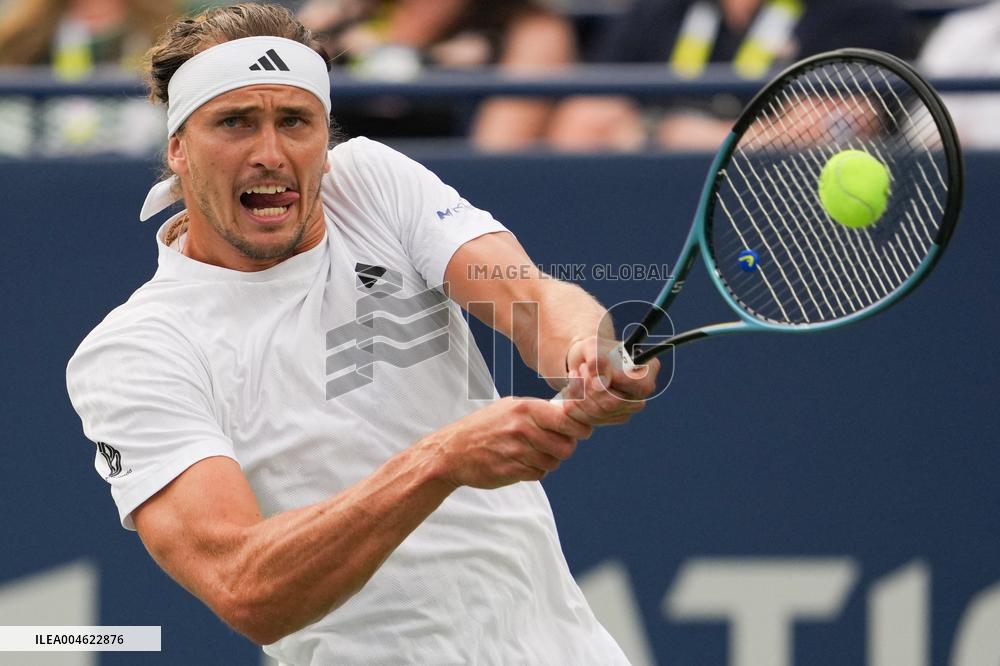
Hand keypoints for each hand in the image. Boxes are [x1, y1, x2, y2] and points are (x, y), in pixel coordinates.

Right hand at [426, 397, 592, 489]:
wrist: (452, 451)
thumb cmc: (483, 427)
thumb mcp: (509, 408)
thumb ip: (538, 410)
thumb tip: (569, 413)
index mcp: (525, 409)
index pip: (568, 419)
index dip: (581, 428)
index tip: (582, 431)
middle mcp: (523, 429)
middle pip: (567, 445)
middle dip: (566, 447)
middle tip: (557, 445)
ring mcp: (517, 451)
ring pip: (554, 461)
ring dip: (549, 460)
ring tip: (533, 453)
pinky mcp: (512, 471)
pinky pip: (539, 474)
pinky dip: (536, 471)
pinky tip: (522, 463)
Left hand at [559, 336, 660, 425]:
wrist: (584, 361)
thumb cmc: (593, 350)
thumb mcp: (592, 346)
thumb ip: (597, 359)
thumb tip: (600, 384)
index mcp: (646, 371)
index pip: (637, 386)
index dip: (612, 380)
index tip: (589, 366)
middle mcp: (640, 394)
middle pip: (614, 403)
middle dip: (589, 387)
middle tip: (580, 368)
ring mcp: (627, 410)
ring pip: (599, 413)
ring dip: (579, 393)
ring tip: (575, 375)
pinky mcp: (609, 420)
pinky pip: (588, 420)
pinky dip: (574, 404)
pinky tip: (571, 389)